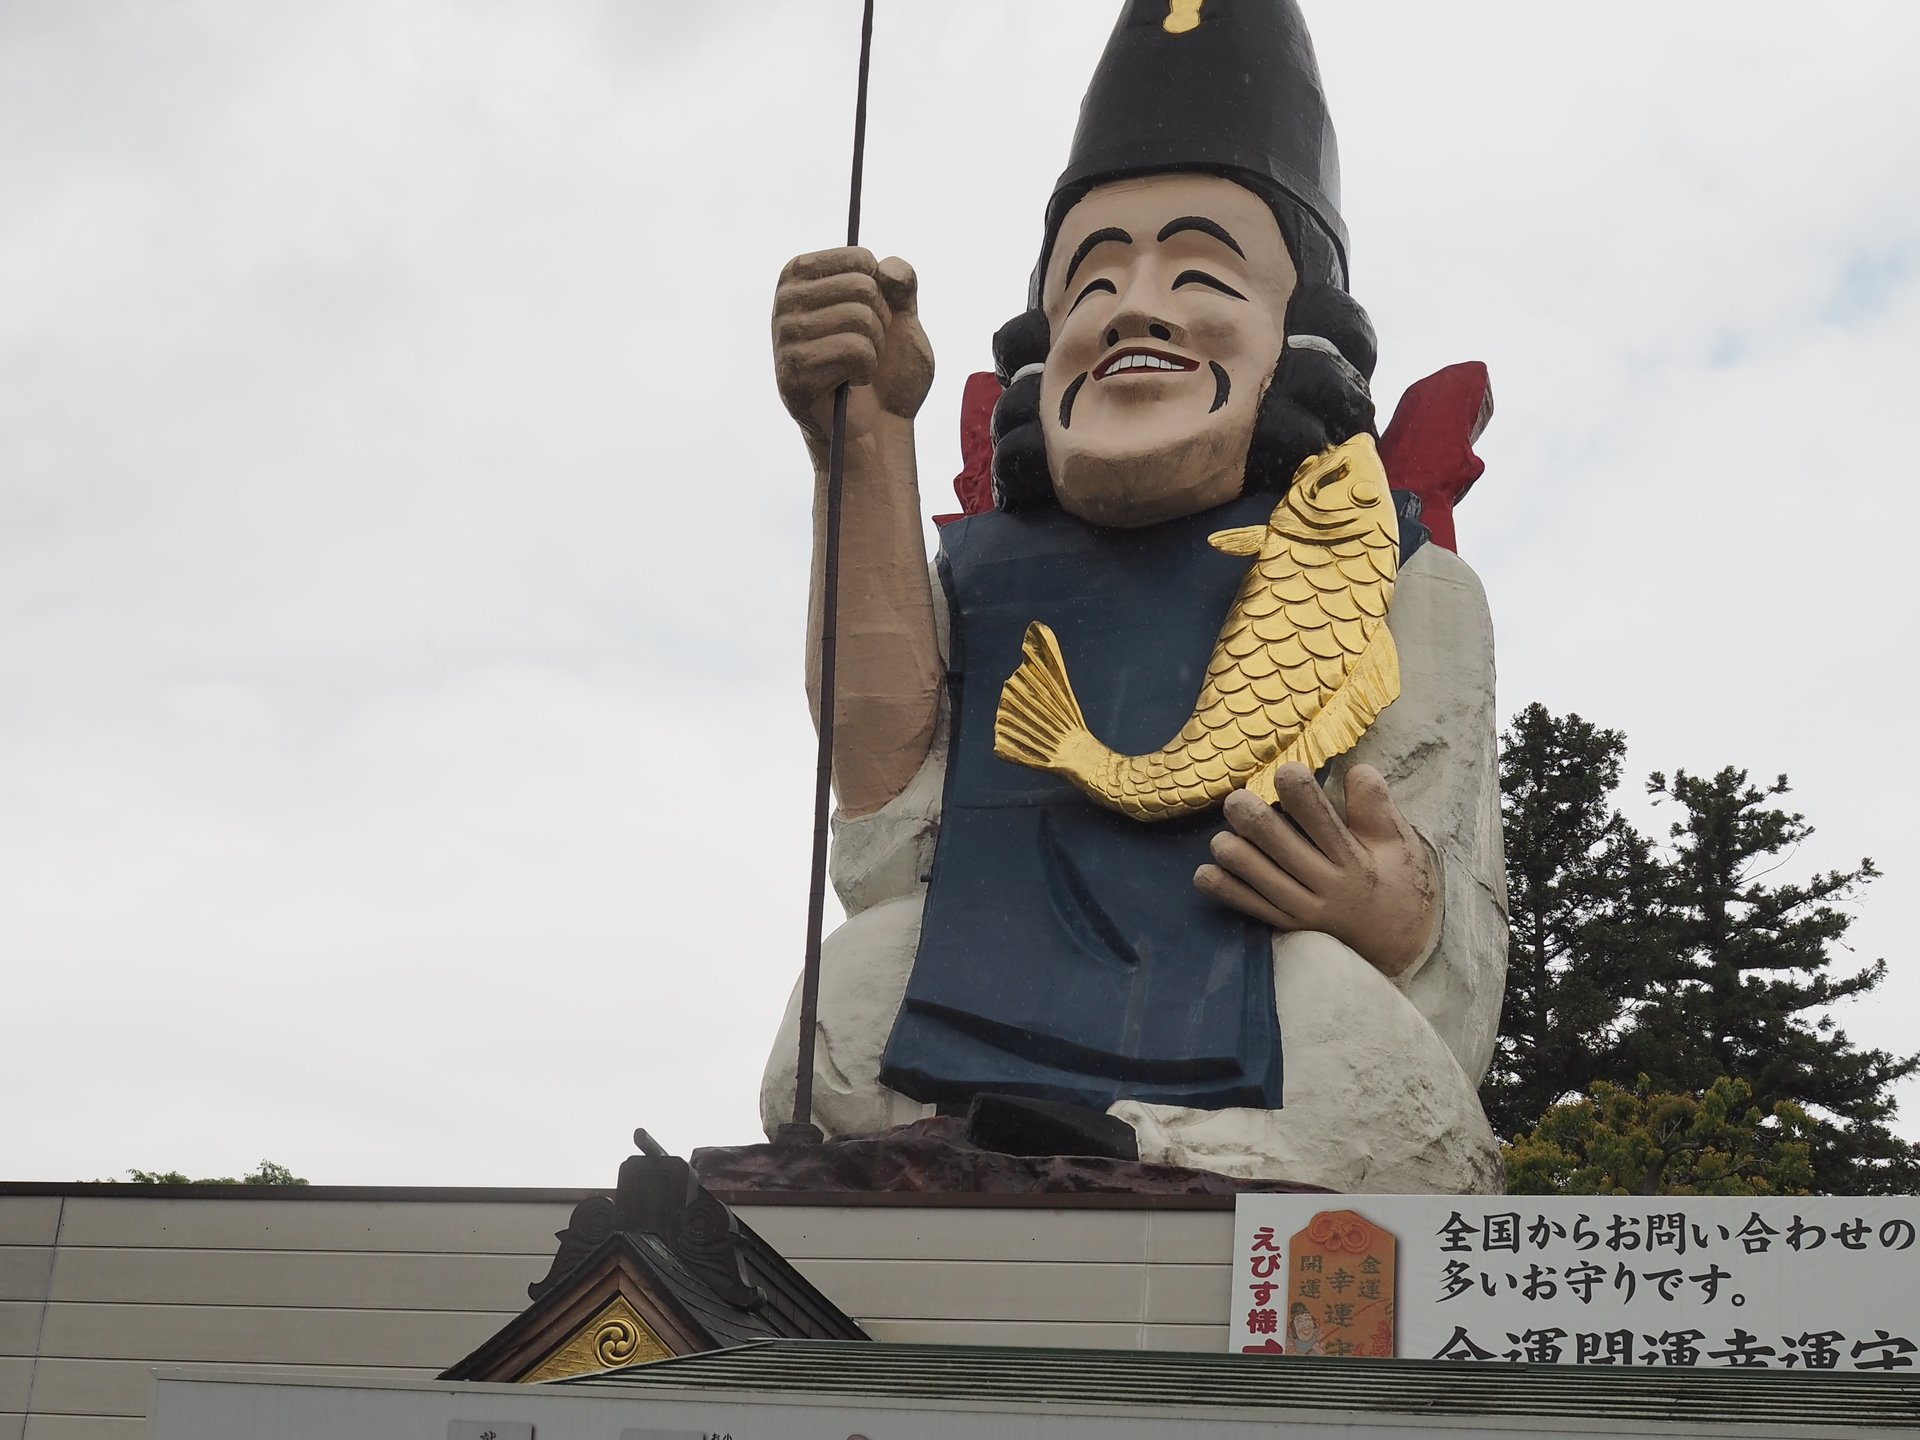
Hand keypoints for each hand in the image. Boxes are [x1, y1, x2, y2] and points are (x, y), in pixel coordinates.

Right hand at [772, 247, 933, 453]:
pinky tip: (852, 382)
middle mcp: (786, 300)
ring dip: (875, 348)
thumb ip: (902, 283)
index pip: (860, 259)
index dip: (884, 291)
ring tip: (861, 366)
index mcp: (802, 275)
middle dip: (882, 322)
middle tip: (870, 346)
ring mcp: (783, 336)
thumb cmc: (887, 370)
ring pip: (859, 318)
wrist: (880, 427)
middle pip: (862, 287)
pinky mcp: (792, 371)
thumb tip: (885, 268)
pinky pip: (853, 350)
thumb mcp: (904, 317)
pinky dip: (866, 369)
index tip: (874, 316)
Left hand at [1194, 762, 1438, 977]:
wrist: (1399, 945)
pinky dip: (1225, 890)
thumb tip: (1357, 769)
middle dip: (1254, 821)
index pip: (1324, 823)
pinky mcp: (1287, 925)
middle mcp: (1327, 886)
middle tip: (1235, 800)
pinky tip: (1204, 872)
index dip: (1302, 795)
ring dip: (1235, 855)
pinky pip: (1252, 907)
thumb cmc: (1397, 883)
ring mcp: (1304, 909)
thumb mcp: (1400, 844)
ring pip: (1261, 880)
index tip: (1285, 770)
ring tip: (1221, 837)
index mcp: (1355, 861)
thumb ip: (1377, 807)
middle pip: (1283, 849)